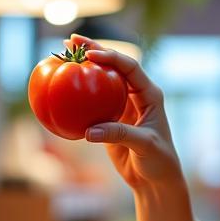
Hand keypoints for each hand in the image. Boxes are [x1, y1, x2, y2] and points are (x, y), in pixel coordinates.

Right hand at [70, 39, 182, 191]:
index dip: (111, 57)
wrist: (155, 180)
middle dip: (94, 50)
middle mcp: (136, 95)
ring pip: (100, 81)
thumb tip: (88, 131)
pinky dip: (78, 95)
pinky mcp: (110, 120)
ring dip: (83, 68)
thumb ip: (119, 134)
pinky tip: (60, 88)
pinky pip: (91, 103)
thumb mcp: (143, 145)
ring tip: (63, 54)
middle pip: (113, 66)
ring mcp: (122, 106)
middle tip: (71, 40)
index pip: (130, 68)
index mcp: (150, 94)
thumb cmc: (159, 160)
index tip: (90, 55)